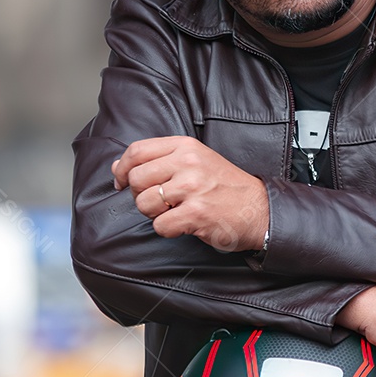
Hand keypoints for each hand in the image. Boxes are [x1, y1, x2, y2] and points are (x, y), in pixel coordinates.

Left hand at [112, 136, 268, 252]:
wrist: (258, 208)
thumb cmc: (224, 186)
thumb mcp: (195, 161)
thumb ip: (158, 160)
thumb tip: (117, 167)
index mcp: (186, 146)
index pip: (137, 151)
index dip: (123, 169)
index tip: (122, 182)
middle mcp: (189, 163)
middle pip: (136, 179)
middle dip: (140, 195)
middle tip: (160, 201)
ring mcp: (192, 188)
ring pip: (144, 204)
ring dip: (155, 214)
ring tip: (177, 211)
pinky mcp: (196, 213)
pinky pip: (159, 225)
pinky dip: (168, 229)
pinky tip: (185, 223)